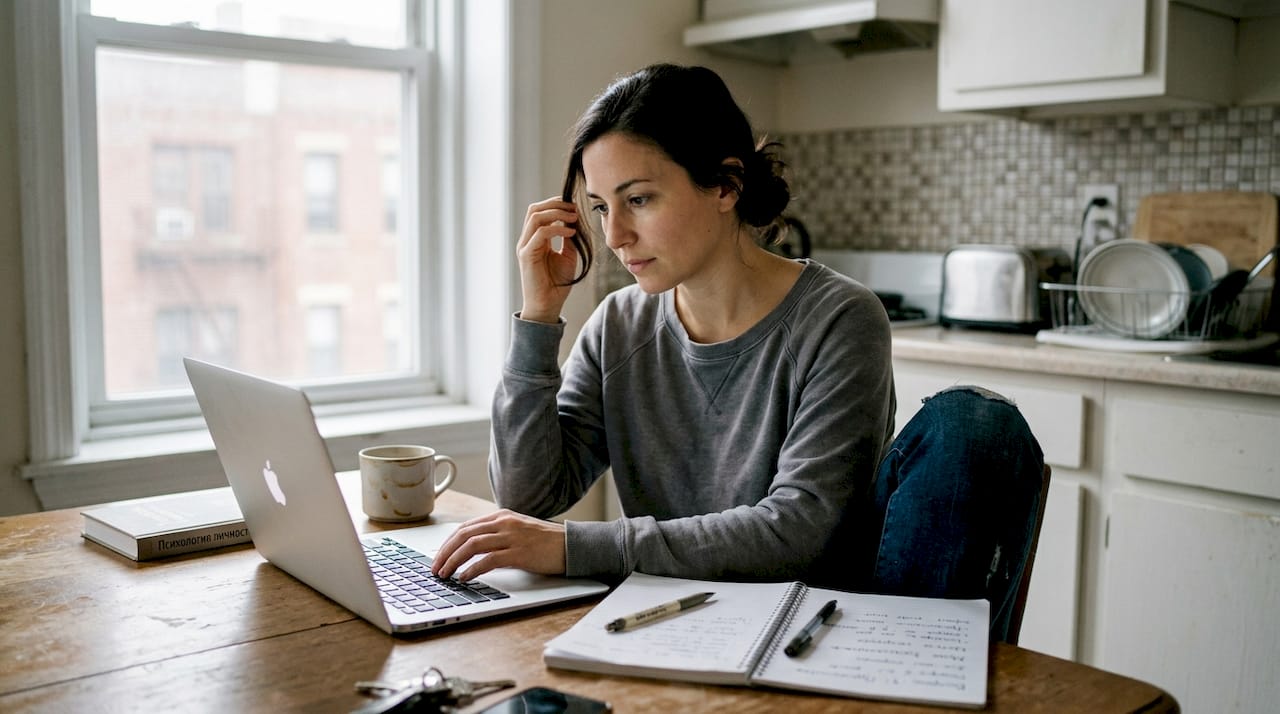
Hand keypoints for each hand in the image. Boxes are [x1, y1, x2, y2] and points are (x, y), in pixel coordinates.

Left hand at [431, 509, 566, 580]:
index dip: (448, 543)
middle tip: (435, 568)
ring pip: (472, 546)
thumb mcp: (517, 530)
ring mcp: (511, 537)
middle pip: (464, 535)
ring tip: (445, 574)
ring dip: (453, 561)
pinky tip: (465, 577)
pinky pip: (488, 560)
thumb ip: (497, 534)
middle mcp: (504, 523)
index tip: (438, 556)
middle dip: (445, 552)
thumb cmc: (545, 541)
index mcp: (502, 516)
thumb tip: (471, 548)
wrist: (571, 545)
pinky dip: (472, 569)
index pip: (465, 527)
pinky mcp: (519, 553)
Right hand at [517, 198, 580, 323]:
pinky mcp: (526, 255)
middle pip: (534, 209)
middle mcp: (527, 240)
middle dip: (555, 203)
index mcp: (535, 239)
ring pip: (535, 217)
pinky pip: (540, 233)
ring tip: (574, 217)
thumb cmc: (557, 283)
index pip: (540, 211)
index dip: (556, 204)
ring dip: (557, 213)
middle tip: (574, 208)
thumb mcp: (568, 255)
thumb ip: (569, 238)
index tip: (575, 207)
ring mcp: (525, 246)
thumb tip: (574, 220)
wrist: (548, 305)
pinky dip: (557, 229)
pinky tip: (571, 232)